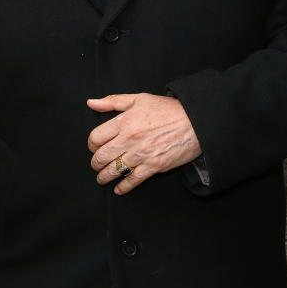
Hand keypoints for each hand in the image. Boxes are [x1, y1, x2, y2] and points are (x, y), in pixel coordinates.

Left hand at [87, 93, 201, 194]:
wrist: (195, 121)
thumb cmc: (168, 109)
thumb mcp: (139, 99)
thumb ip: (112, 101)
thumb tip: (91, 103)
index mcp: (124, 121)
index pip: (96, 138)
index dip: (91, 145)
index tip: (94, 148)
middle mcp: (129, 139)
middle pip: (101, 157)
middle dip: (95, 163)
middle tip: (96, 165)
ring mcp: (141, 155)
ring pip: (114, 171)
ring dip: (104, 177)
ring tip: (102, 179)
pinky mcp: (153, 167)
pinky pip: (132, 181)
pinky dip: (123, 187)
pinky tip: (118, 189)